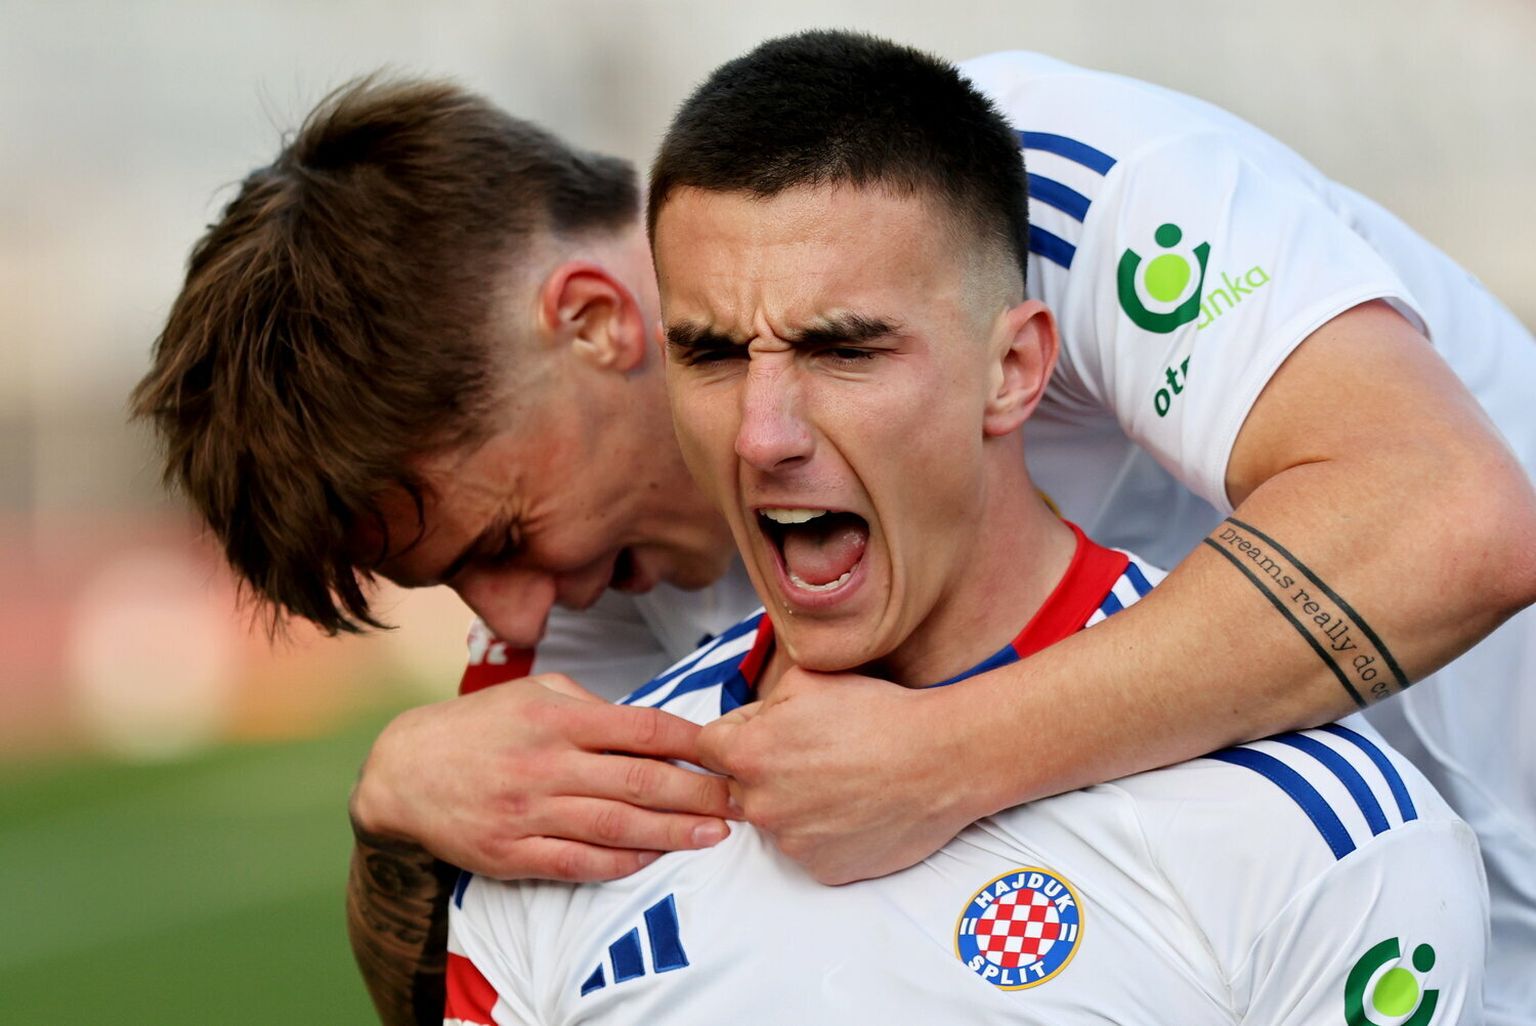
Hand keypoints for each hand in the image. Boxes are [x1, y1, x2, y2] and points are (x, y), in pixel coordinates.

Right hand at [350, 674, 734, 880]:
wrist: (403, 771)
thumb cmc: (477, 727)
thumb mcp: (533, 692)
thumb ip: (591, 705)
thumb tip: (650, 725)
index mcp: (556, 718)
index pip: (642, 729)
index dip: (693, 742)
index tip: (727, 752)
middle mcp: (546, 764)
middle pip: (640, 781)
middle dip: (698, 794)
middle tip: (739, 801)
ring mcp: (528, 812)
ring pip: (617, 827)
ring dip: (673, 833)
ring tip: (714, 835)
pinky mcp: (511, 853)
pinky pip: (579, 863)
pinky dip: (623, 864)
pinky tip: (655, 858)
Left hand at [696, 667, 982, 884]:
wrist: (940, 760)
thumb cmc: (877, 713)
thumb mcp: (806, 680)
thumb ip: (758, 705)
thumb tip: (743, 725)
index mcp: (749, 755)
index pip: (706, 748)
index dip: (735, 734)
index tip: (763, 733)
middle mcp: (762, 806)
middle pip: (738, 788)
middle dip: (763, 771)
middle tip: (812, 755)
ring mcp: (792, 844)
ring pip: (776, 820)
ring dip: (795, 804)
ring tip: (842, 780)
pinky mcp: (823, 870)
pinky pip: (809, 848)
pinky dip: (824, 832)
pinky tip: (855, 807)